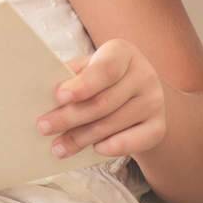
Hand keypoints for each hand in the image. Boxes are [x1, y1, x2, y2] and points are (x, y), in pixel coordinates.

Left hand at [38, 38, 166, 158]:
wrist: (138, 95)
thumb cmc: (103, 79)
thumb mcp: (88, 68)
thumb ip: (72, 76)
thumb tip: (49, 95)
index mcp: (123, 53)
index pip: (105, 69)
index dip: (83, 85)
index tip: (59, 96)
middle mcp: (144, 75)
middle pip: (103, 102)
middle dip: (70, 117)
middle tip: (44, 127)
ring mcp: (154, 102)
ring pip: (112, 124)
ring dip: (81, 138)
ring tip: (58, 146)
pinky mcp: (158, 127)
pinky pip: (133, 142)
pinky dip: (112, 147)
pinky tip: (94, 149)